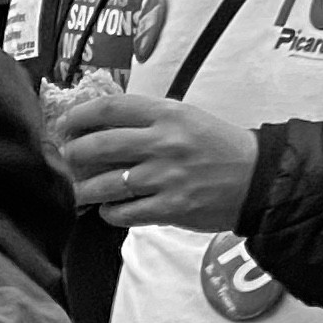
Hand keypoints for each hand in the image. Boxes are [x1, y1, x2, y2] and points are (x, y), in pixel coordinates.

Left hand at [51, 91, 259, 229]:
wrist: (257, 178)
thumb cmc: (219, 146)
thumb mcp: (187, 117)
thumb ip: (148, 120)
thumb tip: (101, 129)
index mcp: (168, 114)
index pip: (110, 108)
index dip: (79, 116)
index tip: (65, 125)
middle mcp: (164, 143)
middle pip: (98, 146)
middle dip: (73, 154)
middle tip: (68, 159)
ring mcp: (165, 177)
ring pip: (104, 185)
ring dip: (84, 189)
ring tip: (81, 189)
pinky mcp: (170, 208)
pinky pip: (122, 213)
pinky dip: (109, 212)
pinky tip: (112, 208)